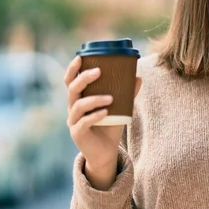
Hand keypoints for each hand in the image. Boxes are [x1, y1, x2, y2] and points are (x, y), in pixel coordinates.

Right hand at [64, 56, 141, 171]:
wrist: (106, 151)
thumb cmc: (110, 126)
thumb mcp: (120, 108)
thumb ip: (127, 94)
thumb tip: (138, 77)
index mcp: (79, 98)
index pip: (70, 80)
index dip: (73, 69)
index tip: (80, 57)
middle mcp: (73, 108)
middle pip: (72, 89)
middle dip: (84, 78)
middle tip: (99, 72)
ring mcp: (73, 121)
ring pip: (78, 105)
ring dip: (94, 99)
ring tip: (111, 98)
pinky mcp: (77, 133)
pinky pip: (83, 122)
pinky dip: (94, 116)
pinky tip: (105, 112)